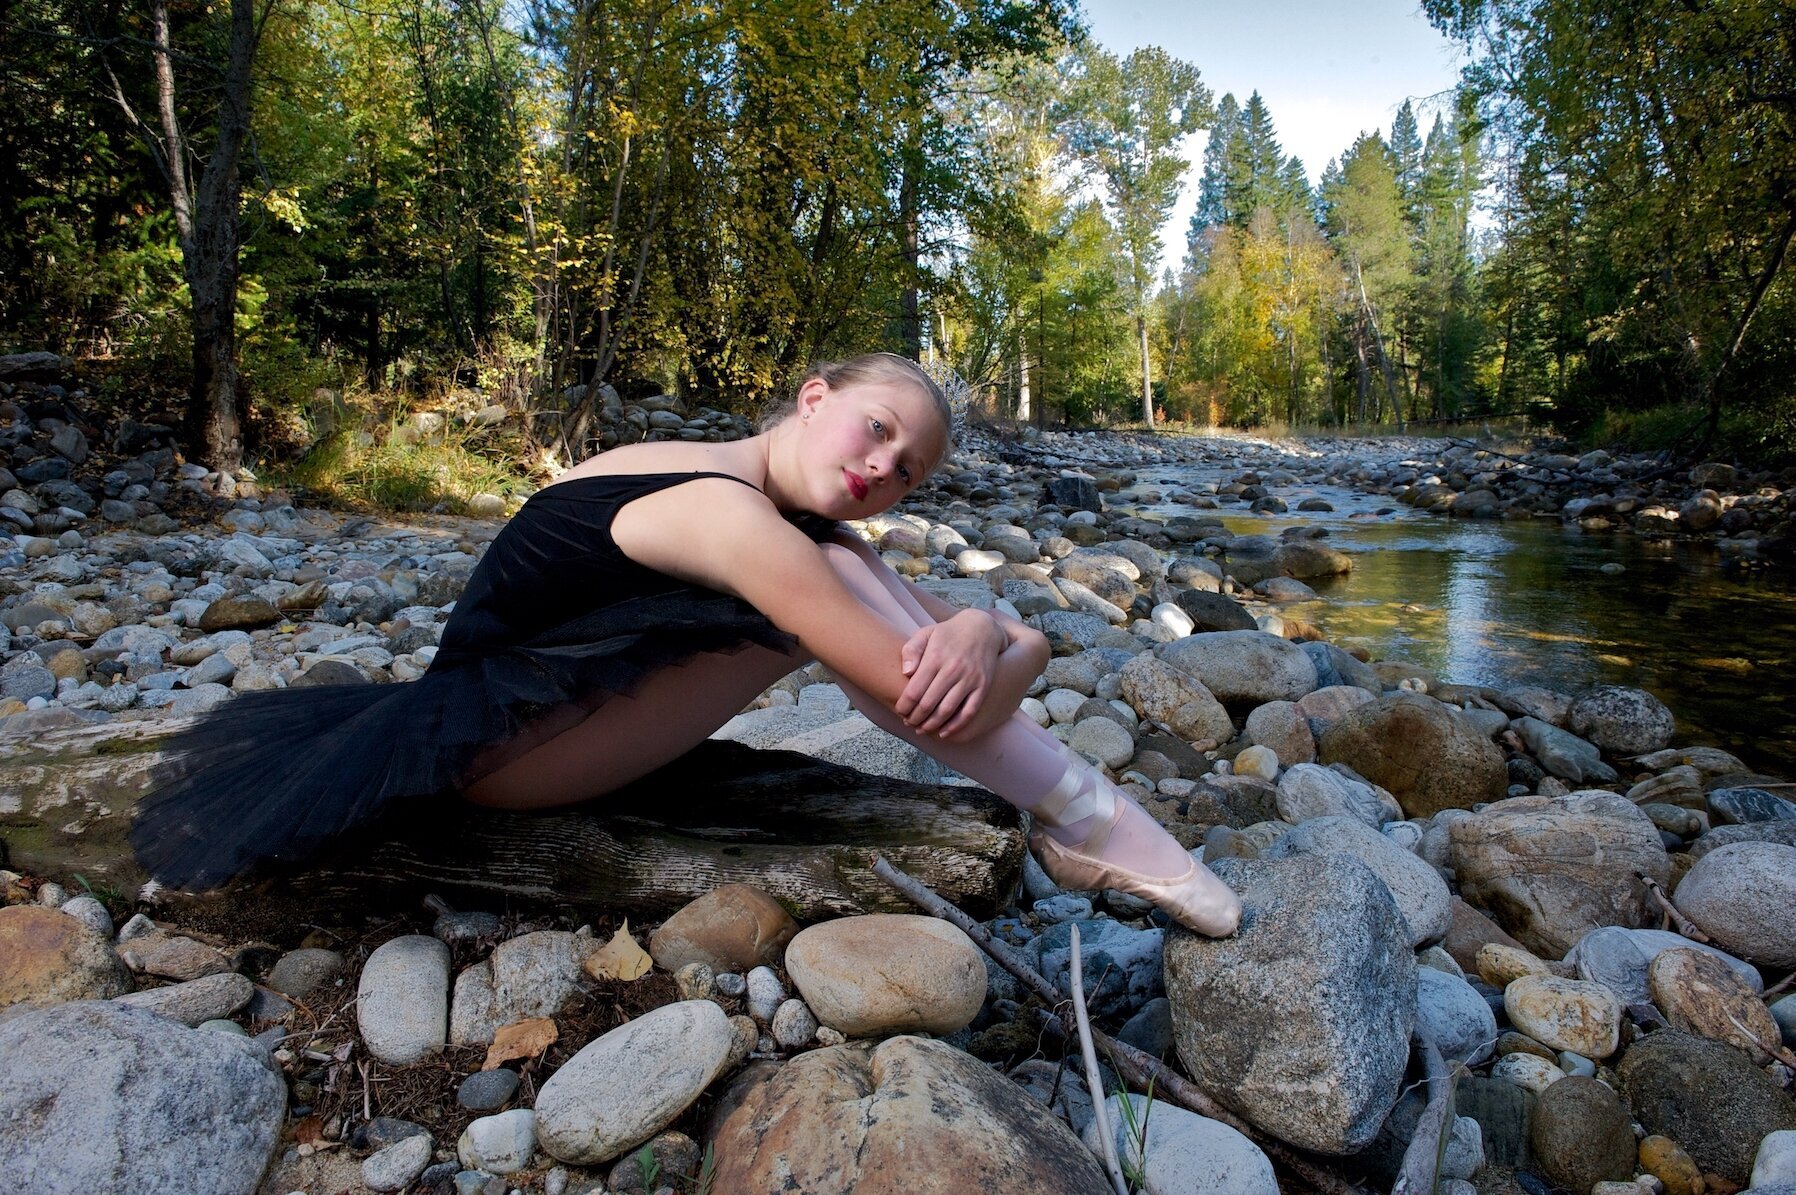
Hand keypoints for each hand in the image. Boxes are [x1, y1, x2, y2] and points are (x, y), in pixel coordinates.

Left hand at [894, 609, 1006, 737]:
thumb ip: (911, 651)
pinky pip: (969, 712)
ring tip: (922, 729)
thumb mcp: (926, 633)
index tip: (899, 711)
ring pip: (947, 710)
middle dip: (915, 718)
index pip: (914, 690)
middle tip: (908, 723)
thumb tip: (906, 673)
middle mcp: (953, 669)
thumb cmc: (947, 634)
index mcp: (935, 657)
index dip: (904, 706)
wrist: (982, 628)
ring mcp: (970, 678)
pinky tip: (944, 733)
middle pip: (929, 703)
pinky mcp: (983, 686)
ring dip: (932, 725)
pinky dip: (955, 726)